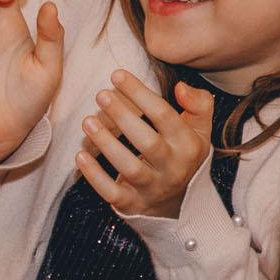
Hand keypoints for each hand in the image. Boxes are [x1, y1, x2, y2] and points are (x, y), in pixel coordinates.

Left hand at [75, 73, 212, 219]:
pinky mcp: (132, 205)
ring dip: (107, 144)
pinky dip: (95, 176)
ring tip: (88, 121)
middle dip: (123, 116)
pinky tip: (80, 155)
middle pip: (148, 142)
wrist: (180, 204)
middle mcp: (173, 168)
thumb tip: (181, 87)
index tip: (117, 75)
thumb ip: (198, 104)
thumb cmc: (182, 155)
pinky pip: (112, 193)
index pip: (164, 116)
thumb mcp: (200, 130)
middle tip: (101, 94)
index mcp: (188, 146)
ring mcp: (152, 189)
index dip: (140, 93)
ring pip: (129, 167)